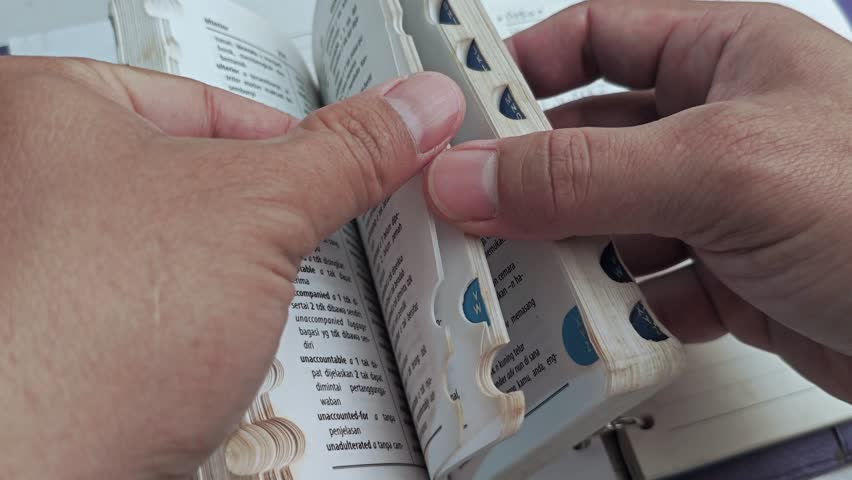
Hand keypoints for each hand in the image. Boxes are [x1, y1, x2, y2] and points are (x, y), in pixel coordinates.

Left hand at [0, 58, 462, 478]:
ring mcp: (41, 270)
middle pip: (201, 183)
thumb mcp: (252, 212)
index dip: (292, 142)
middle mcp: (29, 187)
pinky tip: (214, 361)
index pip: (213, 101)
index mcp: (46, 111)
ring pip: (188, 256)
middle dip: (265, 228)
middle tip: (295, 250)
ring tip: (244, 317)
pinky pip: (162, 313)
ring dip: (239, 290)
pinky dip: (205, 333)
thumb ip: (342, 154)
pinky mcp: (64, 340)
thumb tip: (408, 114)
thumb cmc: (80, 339)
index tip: (338, 171)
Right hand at [424, 0, 851, 399]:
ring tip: (528, 279)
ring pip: (608, 221)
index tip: (461, 108)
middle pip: (589, 140)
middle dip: (533, 179)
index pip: (596, 36)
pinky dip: (620, 308)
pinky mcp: (734, 276)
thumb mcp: (722, 168)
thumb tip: (472, 175)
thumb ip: (584, 173)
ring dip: (571, 254)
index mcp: (724, 54)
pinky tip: (611, 323)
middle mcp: (718, 126)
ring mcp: (724, 205)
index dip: (524, 65)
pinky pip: (646, 284)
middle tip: (472, 213)